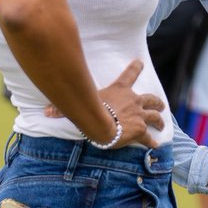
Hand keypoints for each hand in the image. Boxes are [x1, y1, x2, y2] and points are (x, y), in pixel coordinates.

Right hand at [44, 59, 166, 148]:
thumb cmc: (90, 111)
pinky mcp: (141, 129)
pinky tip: (155, 145)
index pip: (130, 74)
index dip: (136, 67)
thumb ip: (62, 108)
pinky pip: (149, 137)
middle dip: (157, 102)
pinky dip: (152, 141)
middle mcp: (133, 100)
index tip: (140, 62)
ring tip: (162, 125)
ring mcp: (139, 114)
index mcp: (120, 90)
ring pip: (155, 115)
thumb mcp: (79, 105)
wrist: (102, 125)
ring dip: (159, 120)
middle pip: (150, 98)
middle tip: (162, 105)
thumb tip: (45, 111)